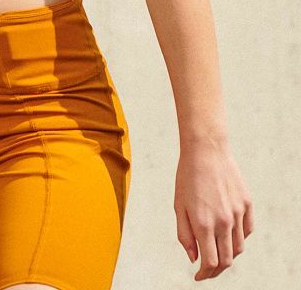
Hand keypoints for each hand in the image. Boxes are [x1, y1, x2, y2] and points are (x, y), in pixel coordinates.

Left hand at [174, 139, 253, 279]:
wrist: (206, 150)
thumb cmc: (187, 176)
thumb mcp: (178, 205)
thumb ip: (185, 234)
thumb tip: (194, 258)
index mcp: (204, 223)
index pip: (210, 262)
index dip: (205, 273)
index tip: (198, 276)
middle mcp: (224, 222)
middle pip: (226, 260)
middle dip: (216, 269)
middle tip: (207, 269)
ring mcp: (238, 214)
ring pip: (239, 248)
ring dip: (228, 255)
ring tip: (216, 251)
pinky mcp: (247, 205)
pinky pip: (247, 231)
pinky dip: (239, 238)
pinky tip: (228, 234)